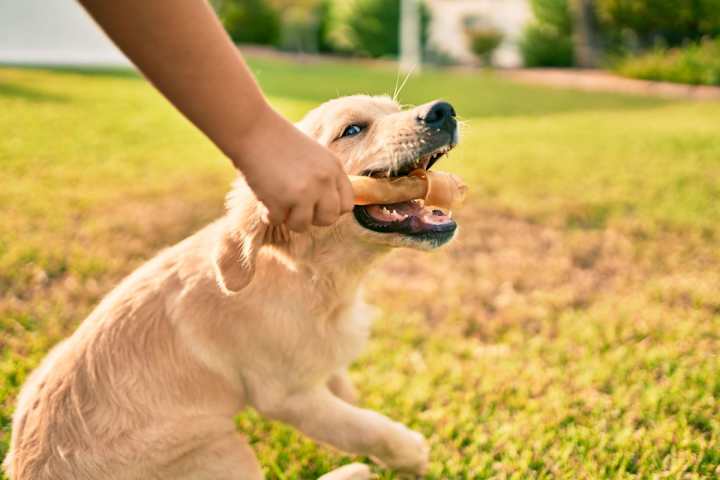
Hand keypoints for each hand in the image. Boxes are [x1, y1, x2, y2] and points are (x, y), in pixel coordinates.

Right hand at [231, 106, 353, 231]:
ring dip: (288, 219)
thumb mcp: (315, 156)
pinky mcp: (281, 200)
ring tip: (278, 202)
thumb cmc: (280, 142)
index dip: (331, 209)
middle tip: (297, 208)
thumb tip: (331, 208)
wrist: (253, 131)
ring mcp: (304, 192)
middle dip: (312, 218)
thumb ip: (326, 179)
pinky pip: (278, 221)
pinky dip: (268, 214)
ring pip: (303, 226)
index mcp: (334, 168)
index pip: (347, 204)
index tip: (317, 206)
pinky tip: (264, 198)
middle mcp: (324, 181)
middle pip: (329, 219)